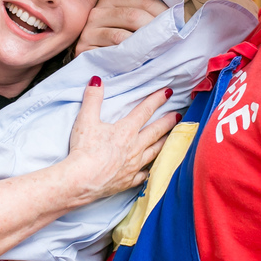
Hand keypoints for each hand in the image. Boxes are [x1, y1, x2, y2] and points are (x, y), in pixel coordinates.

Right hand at [64, 80, 176, 201]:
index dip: (157, 99)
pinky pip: (143, 175)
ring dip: (164, 143)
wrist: (82, 180)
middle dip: (168, 122)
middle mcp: (135, 147)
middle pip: (156, 132)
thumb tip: (97, 80)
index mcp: (126, 131)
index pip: (145, 111)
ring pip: (154, 152)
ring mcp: (133, 165)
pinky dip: (149, 171)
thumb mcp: (86, 119)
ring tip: (172, 138)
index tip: (168, 92)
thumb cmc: (83, 150)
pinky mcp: (128, 181)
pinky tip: (150, 170)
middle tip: (178, 116)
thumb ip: (93, 98)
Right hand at [73, 0, 167, 56]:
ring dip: (143, 44)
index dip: (162, 12)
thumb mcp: (128, 15)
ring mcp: (88, 29)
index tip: (177, 23)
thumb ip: (141, 0)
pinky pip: (111, 52)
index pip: (142, 0)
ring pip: (122, 35)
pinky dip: (129, 55)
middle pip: (133, 16)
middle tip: (170, 39)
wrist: (94, 60)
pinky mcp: (84, 48)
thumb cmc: (117, 37)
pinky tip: (140, 59)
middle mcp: (97, 10)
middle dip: (155, 29)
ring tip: (157, 50)